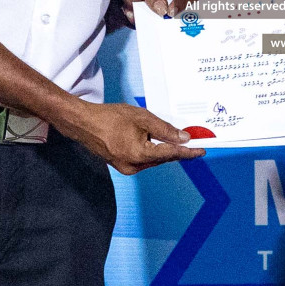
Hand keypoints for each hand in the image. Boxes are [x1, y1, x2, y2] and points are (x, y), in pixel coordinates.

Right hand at [62, 101, 204, 174]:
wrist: (83, 123)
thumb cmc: (110, 117)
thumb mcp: (142, 118)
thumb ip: (165, 130)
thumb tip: (183, 138)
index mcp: (139, 155)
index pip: (171, 154)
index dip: (188, 152)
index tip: (202, 151)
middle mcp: (133, 166)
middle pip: (163, 158)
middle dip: (177, 150)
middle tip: (193, 141)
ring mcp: (126, 168)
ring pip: (154, 159)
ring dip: (164, 150)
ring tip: (176, 139)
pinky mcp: (122, 165)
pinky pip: (144, 159)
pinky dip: (152, 151)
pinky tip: (157, 142)